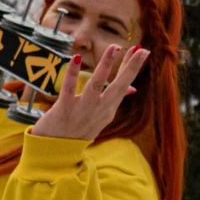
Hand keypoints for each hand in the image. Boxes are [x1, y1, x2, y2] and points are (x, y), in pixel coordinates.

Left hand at [30, 45, 147, 142]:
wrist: (56, 151)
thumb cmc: (79, 128)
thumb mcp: (101, 116)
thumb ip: (115, 99)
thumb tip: (132, 88)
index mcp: (109, 109)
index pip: (123, 85)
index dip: (132, 68)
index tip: (143, 51)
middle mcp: (99, 109)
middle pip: (118, 86)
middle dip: (130, 67)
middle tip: (140, 49)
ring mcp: (83, 109)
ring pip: (96, 85)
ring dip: (106, 66)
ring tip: (114, 48)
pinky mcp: (64, 109)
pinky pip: (69, 89)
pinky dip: (73, 74)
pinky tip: (76, 58)